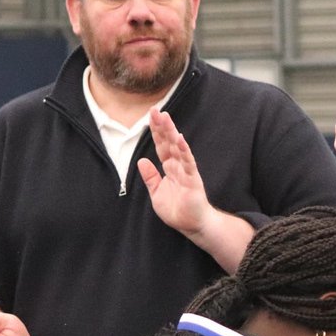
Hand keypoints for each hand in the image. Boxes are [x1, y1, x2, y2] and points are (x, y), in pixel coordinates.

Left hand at [140, 108, 213, 237]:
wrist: (191, 225)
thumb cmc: (177, 210)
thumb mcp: (156, 193)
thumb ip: (150, 177)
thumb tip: (142, 160)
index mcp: (169, 168)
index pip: (161, 146)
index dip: (155, 131)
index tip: (150, 115)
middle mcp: (178, 166)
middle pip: (169, 142)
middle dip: (162, 126)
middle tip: (156, 110)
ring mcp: (186, 171)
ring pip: (178, 148)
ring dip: (171, 133)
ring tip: (166, 118)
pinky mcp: (193, 180)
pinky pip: (188, 163)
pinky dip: (184, 151)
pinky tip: (180, 139)